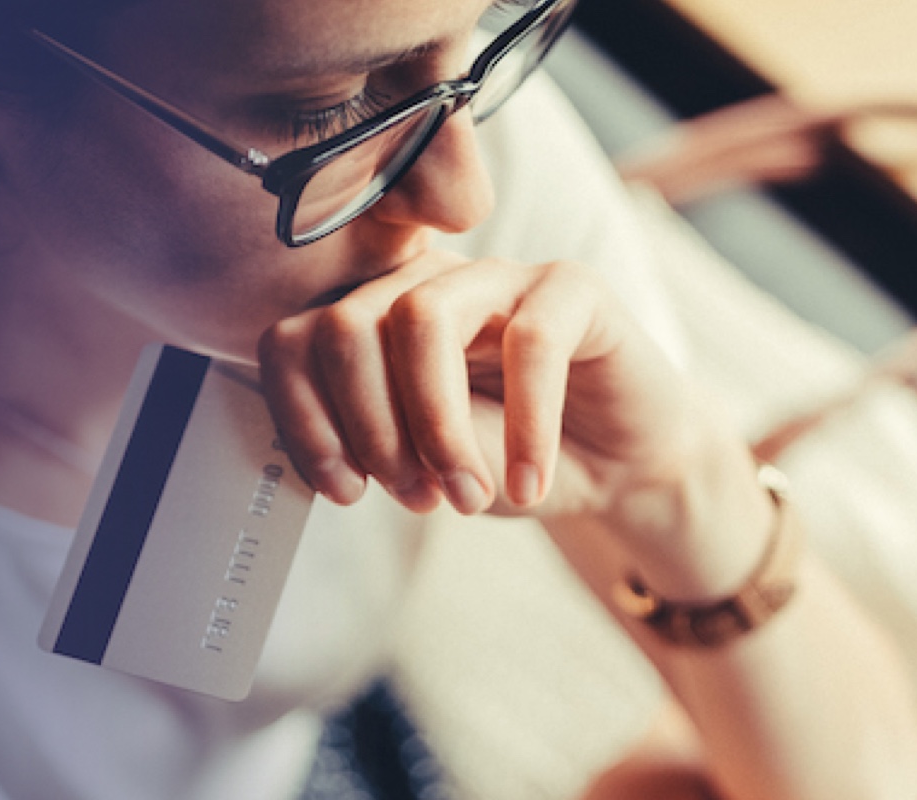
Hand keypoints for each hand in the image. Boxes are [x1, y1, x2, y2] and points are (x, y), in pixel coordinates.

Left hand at [255, 251, 702, 517]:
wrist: (622, 466)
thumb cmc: (515, 459)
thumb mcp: (430, 466)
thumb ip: (379, 443)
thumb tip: (331, 452)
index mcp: (374, 321)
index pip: (294, 340)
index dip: (304, 419)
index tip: (345, 489)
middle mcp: (426, 284)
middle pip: (346, 325)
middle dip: (371, 428)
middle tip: (416, 496)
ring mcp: (496, 275)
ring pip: (422, 317)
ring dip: (436, 425)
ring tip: (468, 493)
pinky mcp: (571, 286)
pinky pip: (529, 342)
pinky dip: (525, 427)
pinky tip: (529, 481)